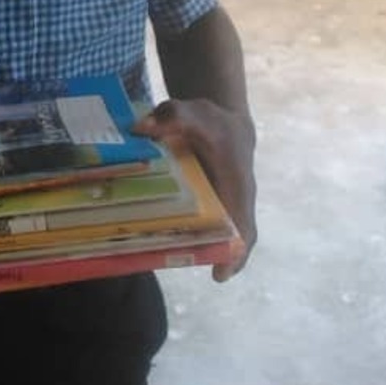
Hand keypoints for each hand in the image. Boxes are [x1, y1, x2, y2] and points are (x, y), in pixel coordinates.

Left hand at [133, 98, 256, 281]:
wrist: (223, 121)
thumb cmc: (212, 121)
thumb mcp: (195, 111)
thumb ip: (172, 115)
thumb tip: (141, 128)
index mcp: (237, 182)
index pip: (244, 223)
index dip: (236, 251)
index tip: (220, 274)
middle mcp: (232, 201)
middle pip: (228, 239)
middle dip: (209, 257)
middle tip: (177, 268)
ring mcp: (220, 206)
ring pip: (210, 236)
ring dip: (189, 250)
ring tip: (156, 258)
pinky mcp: (205, 206)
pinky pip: (195, 226)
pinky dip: (176, 236)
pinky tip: (148, 241)